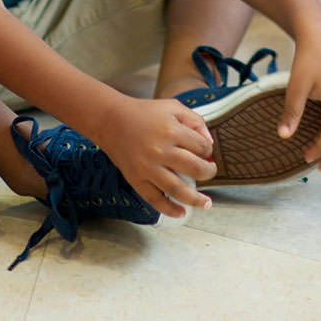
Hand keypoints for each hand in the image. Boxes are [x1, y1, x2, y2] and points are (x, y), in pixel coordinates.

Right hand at [93, 96, 215, 217]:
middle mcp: (160, 150)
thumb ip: (195, 121)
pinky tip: (181, 212)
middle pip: (195, 169)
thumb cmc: (143, 113)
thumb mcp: (172, 107)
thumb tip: (209, 143)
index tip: (206, 152)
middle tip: (209, 172)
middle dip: (208, 172)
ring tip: (206, 203)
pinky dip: (169, 209)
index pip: (202, 147)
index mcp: (171, 130)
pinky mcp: (136, 179)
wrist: (110, 120)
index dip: (208, 151)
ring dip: (196, 199)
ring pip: (178, 189)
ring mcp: (147, 167)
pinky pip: (155, 199)